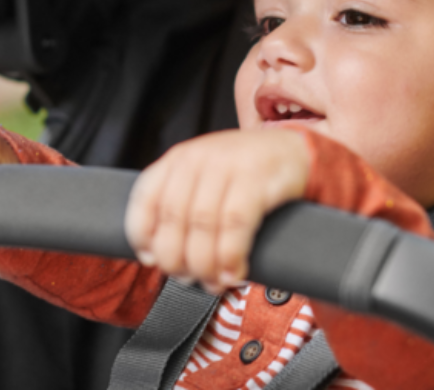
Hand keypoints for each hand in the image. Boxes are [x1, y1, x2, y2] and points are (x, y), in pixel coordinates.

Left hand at [124, 129, 309, 291]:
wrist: (292, 150)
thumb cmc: (243, 173)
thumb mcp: (203, 178)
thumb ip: (181, 205)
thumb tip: (158, 255)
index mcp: (177, 160)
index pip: (145, 197)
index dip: (141, 234)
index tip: (150, 259)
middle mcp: (196, 159)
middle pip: (172, 216)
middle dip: (174, 257)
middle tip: (186, 278)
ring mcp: (226, 166)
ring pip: (202, 223)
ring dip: (203, 263)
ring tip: (211, 283)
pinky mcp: (256, 178)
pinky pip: (235, 222)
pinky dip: (229, 254)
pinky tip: (231, 273)